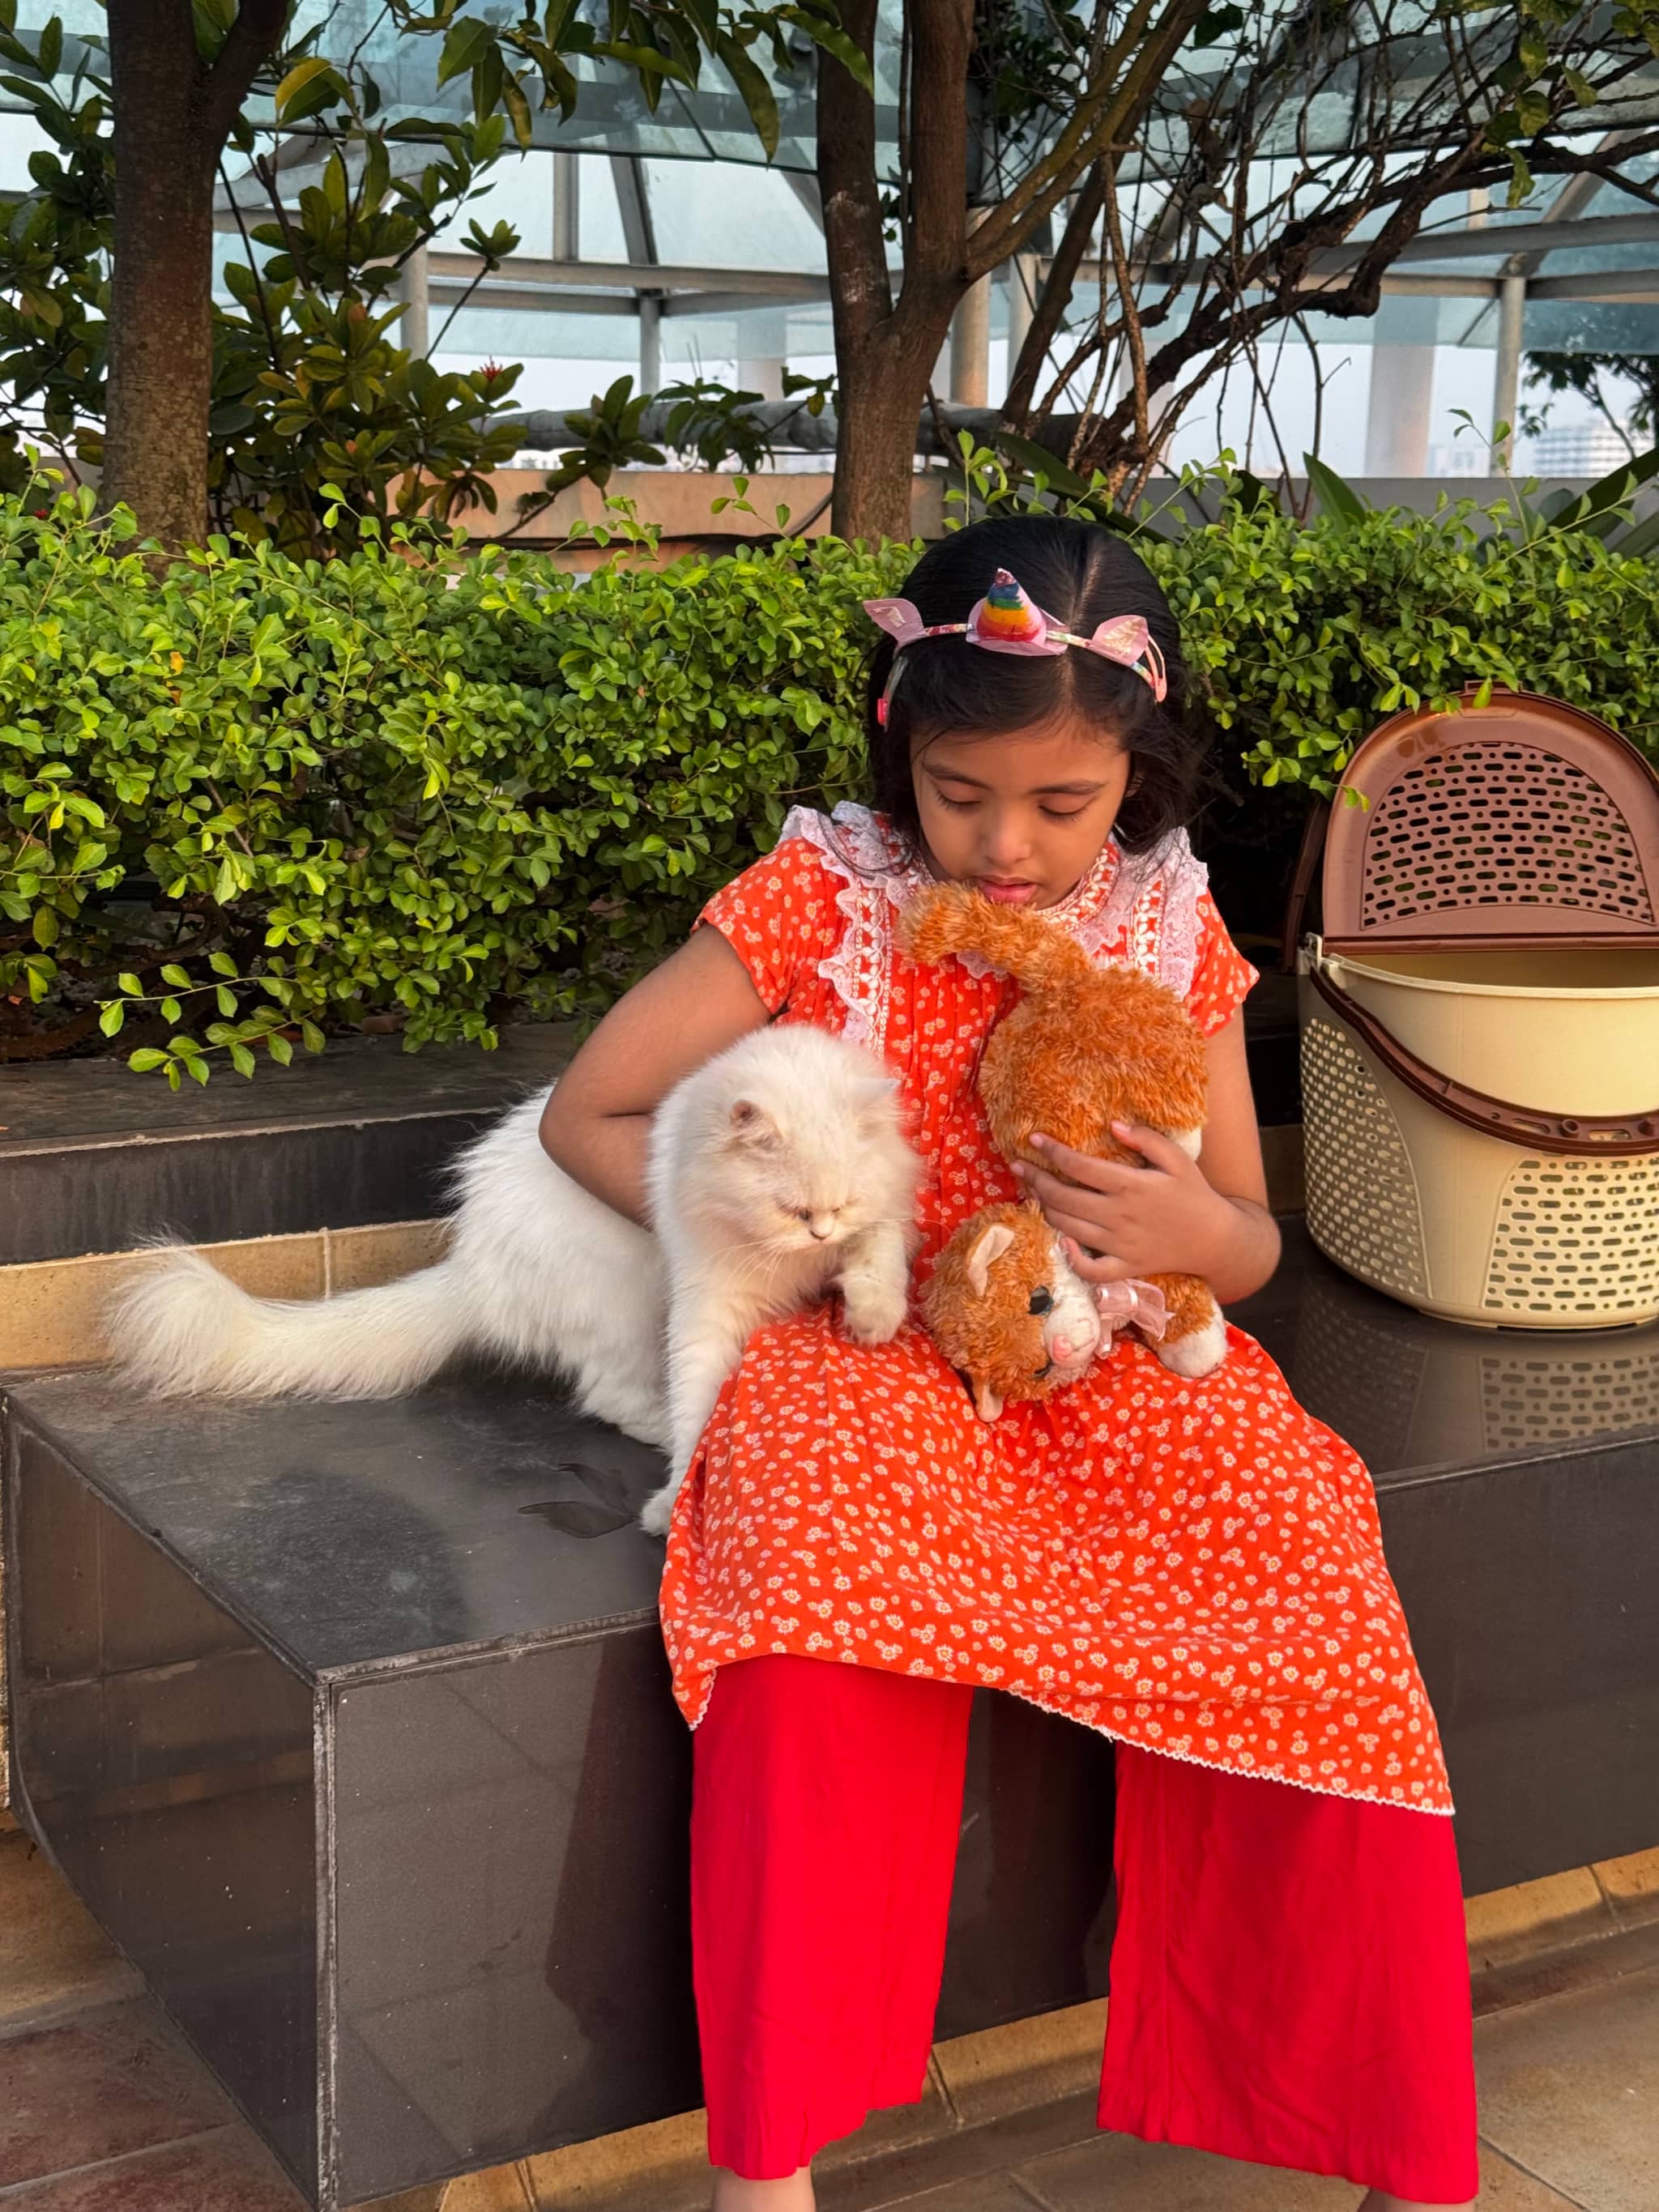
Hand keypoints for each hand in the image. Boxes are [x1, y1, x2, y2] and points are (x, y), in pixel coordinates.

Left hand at [1013, 1120, 1232, 1286]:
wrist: (1216, 1240)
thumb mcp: (1178, 1159)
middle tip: (1020, 1167)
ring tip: (1034, 1193)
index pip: (1079, 1167)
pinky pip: (1089, 1269)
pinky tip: (1062, 1240)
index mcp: (1130, 1186)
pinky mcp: (1125, 1267)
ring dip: (1045, 1209)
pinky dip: (1071, 1258)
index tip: (1033, 1139)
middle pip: (1064, 1198)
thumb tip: (1113, 1125)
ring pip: (1068, 1229)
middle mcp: (1119, 1216)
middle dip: (1036, 1180)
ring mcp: (1119, 1245)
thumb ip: (1147, 1139)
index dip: (1051, 1152)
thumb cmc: (1195, 1194)